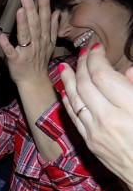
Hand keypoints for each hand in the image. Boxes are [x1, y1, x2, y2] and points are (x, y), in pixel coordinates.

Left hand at [0, 0, 58, 88]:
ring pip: (25, 36)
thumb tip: (57, 12)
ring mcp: (26, 52)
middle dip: (31, 10)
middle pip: (34, 25)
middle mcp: (36, 44)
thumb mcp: (49, 44)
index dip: (44, 7)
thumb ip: (52, 28)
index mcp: (44, 38)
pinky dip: (7, 44)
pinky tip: (2, 35)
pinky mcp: (16, 61)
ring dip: (22, 23)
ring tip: (19, 10)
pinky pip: (11, 52)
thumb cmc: (39, 61)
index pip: (44, 20)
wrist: (34, 82)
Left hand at [60, 43, 132, 190]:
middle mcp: (108, 120)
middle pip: (85, 85)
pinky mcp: (90, 143)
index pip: (102, 76)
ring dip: (69, 80)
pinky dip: (68, 101)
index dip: (96, 59)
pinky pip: (74, 117)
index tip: (96, 47)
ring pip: (74, 100)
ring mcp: (95, 132)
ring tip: (65, 66)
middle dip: (81, 65)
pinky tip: (65, 91)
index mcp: (129, 108)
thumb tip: (128, 70)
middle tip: (82, 51)